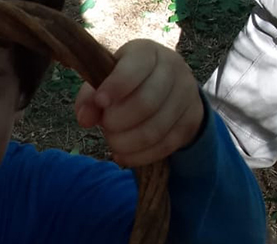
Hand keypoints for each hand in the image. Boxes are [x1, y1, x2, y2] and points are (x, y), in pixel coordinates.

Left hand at [75, 39, 203, 166]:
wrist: (168, 89)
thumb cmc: (128, 83)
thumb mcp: (106, 81)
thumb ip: (90, 98)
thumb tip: (85, 119)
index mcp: (147, 53)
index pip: (135, 68)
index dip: (116, 86)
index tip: (101, 102)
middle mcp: (173, 69)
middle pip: (146, 103)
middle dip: (117, 122)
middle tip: (106, 126)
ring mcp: (186, 96)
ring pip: (155, 130)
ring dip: (126, 143)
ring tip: (113, 141)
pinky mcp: (191, 121)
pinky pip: (164, 146)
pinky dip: (138, 156)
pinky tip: (123, 155)